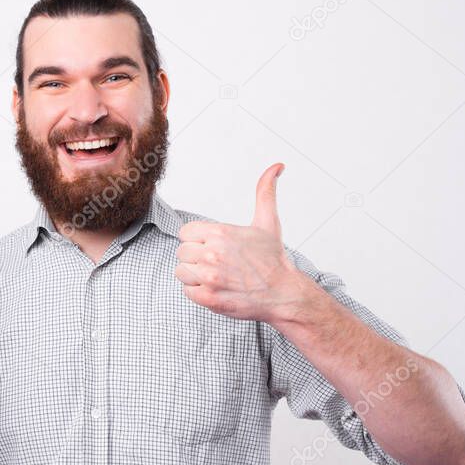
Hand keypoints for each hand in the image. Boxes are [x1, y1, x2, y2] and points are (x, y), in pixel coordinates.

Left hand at [175, 163, 307, 322]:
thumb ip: (265, 192)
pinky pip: (186, 291)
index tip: (212, 246)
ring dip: (195, 275)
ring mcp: (209, 277)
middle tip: (216, 263)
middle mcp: (212, 254)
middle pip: (182, 252)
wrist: (283, 294)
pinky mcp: (208, 298)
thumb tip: (277, 166)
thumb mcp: (268, 222)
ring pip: (181, 271)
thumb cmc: (273, 260)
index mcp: (220, 233)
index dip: (197, 240)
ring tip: (216, 276)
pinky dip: (198, 292)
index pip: (185, 233)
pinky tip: (216, 288)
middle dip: (196, 257)